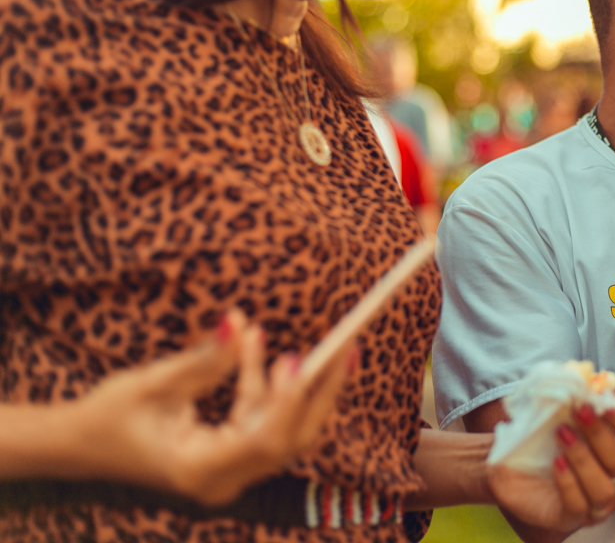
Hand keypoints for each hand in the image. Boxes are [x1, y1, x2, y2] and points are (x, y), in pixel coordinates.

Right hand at [66, 310, 352, 505]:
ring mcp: (228, 471)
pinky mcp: (229, 455)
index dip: (290, 400)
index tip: (301, 358)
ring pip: (284, 429)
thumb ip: (202, 359)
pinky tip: (259, 346)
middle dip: (322, 391)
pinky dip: (266, 386)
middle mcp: (222, 479)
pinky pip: (261, 419)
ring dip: (296, 383)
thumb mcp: (152, 383)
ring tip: (320, 339)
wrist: (78, 446)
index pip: (265, 439)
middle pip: (292, 438)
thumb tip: (238, 323)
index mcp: (199, 469)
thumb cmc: (107, 417)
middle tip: (350, 347)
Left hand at [489, 403, 614, 533]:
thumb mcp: (551, 414)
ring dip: (584, 458)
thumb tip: (579, 373)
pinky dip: (568, 482)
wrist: (509, 468)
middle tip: (578, 410)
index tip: (607, 402)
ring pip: (605, 489)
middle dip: (600, 433)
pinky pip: (579, 506)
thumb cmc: (540, 440)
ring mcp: (594, 504)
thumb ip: (568, 397)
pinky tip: (556, 462)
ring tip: (562, 434)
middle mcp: (614, 481)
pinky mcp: (570, 519)